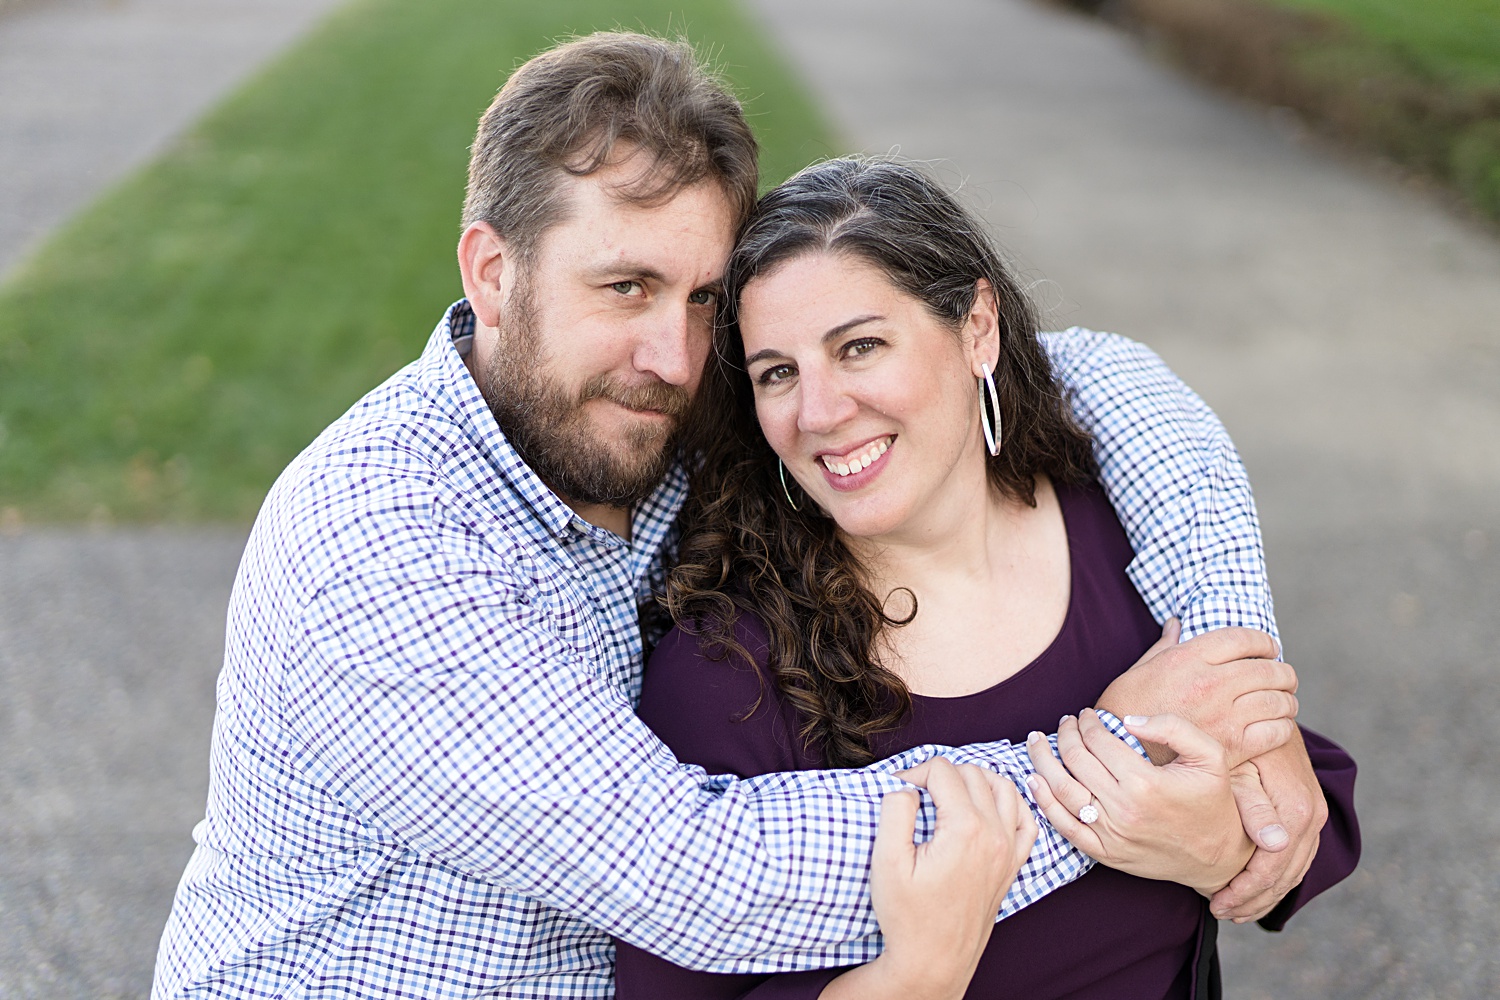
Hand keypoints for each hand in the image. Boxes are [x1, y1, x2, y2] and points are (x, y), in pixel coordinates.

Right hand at [818, 759, 1037, 999]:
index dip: (913, 772)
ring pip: (1003, 787)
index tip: (896, 791)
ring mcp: (1009, 850)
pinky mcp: (1013, 864)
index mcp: (965, 829)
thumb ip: (895, 811)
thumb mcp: (887, 861)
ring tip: (947, 791)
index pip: (942, 770)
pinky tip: (987, 806)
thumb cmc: (908, 916)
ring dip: (975, 779)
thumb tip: (907, 787)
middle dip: (940, 774)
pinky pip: (1025, 819)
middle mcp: (995, 834)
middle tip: (915, 794)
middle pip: (971, 773)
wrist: (933, 961)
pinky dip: (1010, 802)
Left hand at [1025, 711, 1251, 894]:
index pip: (1098, 742)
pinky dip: (1043, 802)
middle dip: (1063, 735)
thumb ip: (1173, 728)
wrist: (1219, 857)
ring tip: (1037, 742)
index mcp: (1145, 783)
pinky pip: (1064, 826)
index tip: (1085, 715)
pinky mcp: (1105, 854)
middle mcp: (1123, 810)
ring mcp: (1111, 835)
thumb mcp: (1210, 756)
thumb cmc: (1214, 801)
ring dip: (1042, 762)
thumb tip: (1129, 719)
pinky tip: (1034, 780)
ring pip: (1061, 791)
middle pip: (1075, 761)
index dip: (1086, 722)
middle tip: (1064, 722)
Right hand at [1096, 622, 1298, 766]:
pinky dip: (1283, 727)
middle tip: (1284, 677)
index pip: (1243, 638)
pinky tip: (1277, 725)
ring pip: (1277, 700)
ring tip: (1285, 701)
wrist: (1121, 753)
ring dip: (1287, 699)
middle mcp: (1210, 683)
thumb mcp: (1140, 670)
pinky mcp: (1232, 746)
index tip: (1269, 648)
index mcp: (1188, 659)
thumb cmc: (1125, 708)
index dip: (1263, 641)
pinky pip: (1276, 732)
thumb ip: (1166, 646)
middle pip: (1268, 669)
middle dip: (1283, 671)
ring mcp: (1224, 716)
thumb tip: (1176, 624)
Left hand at [1210, 731, 1326, 921]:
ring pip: (1295, 868)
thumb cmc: (1234, 736)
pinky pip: (1298, 855)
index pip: (1275, 865)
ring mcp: (1314, 812)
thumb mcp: (1235, 767)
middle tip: (1221, 912)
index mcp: (1297, 805)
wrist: (1259, 709)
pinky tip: (1252, 888)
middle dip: (1254, 898)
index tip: (1217, 903)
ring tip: (1233, 908)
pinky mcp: (1307, 810)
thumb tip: (1274, 843)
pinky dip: (1277, 876)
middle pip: (1288, 873)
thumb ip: (1252, 803)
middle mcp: (1312, 812)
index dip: (1247, 889)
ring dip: (1266, 893)